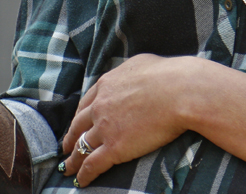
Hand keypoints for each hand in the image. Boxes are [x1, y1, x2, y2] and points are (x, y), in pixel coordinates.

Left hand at [59, 54, 196, 187]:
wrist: (178, 92)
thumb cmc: (167, 75)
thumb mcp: (141, 63)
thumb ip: (129, 72)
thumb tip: (132, 74)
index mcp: (106, 85)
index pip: (86, 103)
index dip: (80, 115)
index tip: (78, 123)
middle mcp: (100, 106)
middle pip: (79, 125)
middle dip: (71, 137)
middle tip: (66, 146)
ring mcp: (105, 127)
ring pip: (82, 146)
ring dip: (74, 159)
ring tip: (68, 168)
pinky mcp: (114, 148)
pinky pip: (93, 164)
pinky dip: (84, 174)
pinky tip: (81, 181)